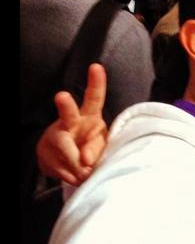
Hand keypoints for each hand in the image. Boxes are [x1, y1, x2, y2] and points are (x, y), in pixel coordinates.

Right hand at [36, 63, 107, 184]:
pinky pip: (61, 170)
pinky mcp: (45, 156)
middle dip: (66, 105)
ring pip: (65, 150)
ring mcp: (55, 138)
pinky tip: (75, 175)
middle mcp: (71, 122)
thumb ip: (97, 148)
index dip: (96, 82)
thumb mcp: (101, 144)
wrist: (66, 161)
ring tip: (86, 173)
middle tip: (62, 95)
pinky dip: (71, 176)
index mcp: (90, 115)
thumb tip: (86, 161)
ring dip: (78, 166)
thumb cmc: (91, 146)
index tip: (96, 66)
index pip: (94, 97)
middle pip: (68, 113)